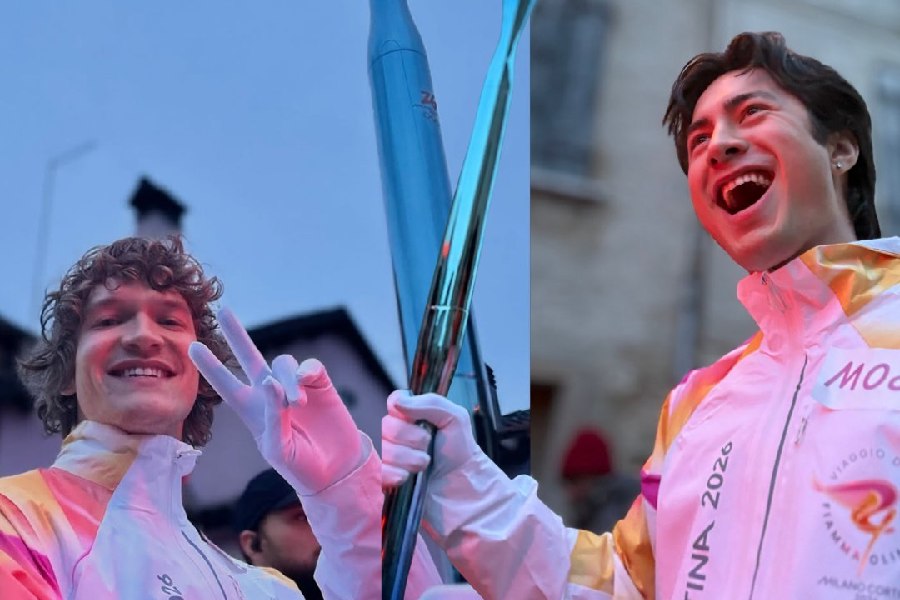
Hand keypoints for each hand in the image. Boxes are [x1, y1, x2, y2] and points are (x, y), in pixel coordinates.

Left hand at [188, 307, 362, 494]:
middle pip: (250, 357)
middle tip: (224, 311)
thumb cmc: (301, 466)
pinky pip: (310, 367)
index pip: (226, 385)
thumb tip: (271, 381)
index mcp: (253, 412)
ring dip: (287, 380)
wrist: (337, 470)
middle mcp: (271, 394)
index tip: (193, 347)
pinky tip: (308, 383)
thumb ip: (272, 416)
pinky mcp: (319, 384)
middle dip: (237, 334)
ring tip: (296, 403)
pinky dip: (306, 372)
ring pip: (283, 364)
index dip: (210, 367)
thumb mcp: (279, 449)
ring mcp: (295, 387)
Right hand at [381, 390, 478, 486]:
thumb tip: (398, 401)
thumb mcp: (455, 418)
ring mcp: (387, 455)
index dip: (404, 414)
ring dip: (407, 459)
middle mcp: (395, 432)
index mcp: (410, 414)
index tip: (419, 422)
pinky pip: (377, 470)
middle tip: (428, 447)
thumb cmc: (458, 451)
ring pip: (382, 450)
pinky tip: (407, 477)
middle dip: (412, 439)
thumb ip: (431, 403)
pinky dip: (393, 474)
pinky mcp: (383, 476)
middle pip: (385, 426)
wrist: (461, 486)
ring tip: (423, 466)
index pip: (393, 402)